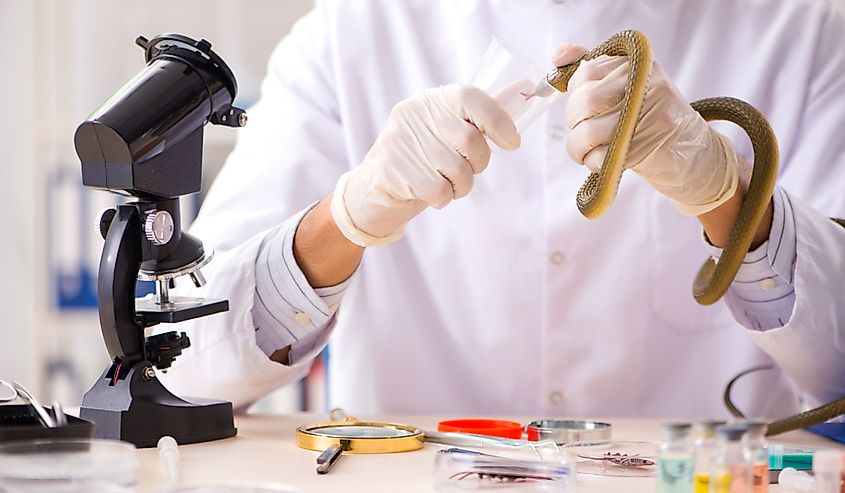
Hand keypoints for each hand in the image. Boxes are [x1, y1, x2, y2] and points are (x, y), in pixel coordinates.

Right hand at [330, 84, 519, 246]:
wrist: (372, 193)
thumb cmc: (420, 163)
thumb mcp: (445, 136)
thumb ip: (475, 122)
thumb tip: (519, 101)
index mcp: (430, 100)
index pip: (470, 97)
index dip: (497, 120)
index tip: (512, 143)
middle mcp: (413, 114)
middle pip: (470, 140)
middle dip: (479, 164)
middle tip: (467, 172)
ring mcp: (400, 141)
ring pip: (458, 170)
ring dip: (461, 187)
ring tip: (446, 185)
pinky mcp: (391, 169)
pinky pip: (439, 190)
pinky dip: (442, 199)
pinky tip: (428, 195)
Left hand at [552, 44, 739, 215]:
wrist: (692, 151)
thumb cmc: (650, 117)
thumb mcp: (627, 84)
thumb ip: (592, 68)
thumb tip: (558, 54)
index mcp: (638, 64)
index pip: (585, 73)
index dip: (575, 93)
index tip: (585, 105)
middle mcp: (645, 85)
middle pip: (584, 101)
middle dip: (574, 122)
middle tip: (582, 130)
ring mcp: (648, 116)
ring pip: (589, 131)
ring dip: (579, 147)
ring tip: (586, 151)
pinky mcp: (646, 146)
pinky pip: (601, 156)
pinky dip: (593, 163)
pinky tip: (601, 160)